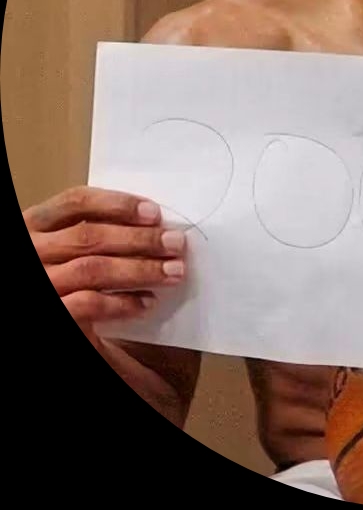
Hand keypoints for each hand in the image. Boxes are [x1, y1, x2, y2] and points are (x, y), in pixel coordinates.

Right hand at [25, 187, 186, 343]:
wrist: (65, 317)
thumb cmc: (65, 278)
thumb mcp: (67, 247)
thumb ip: (97, 232)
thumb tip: (152, 220)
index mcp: (35, 225)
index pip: (76, 201)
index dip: (118, 203)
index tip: (155, 212)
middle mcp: (31, 252)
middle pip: (90, 236)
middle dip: (140, 239)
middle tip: (176, 243)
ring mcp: (40, 284)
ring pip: (92, 269)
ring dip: (140, 269)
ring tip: (174, 271)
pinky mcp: (52, 314)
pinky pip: (88, 305)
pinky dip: (122, 302)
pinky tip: (147, 302)